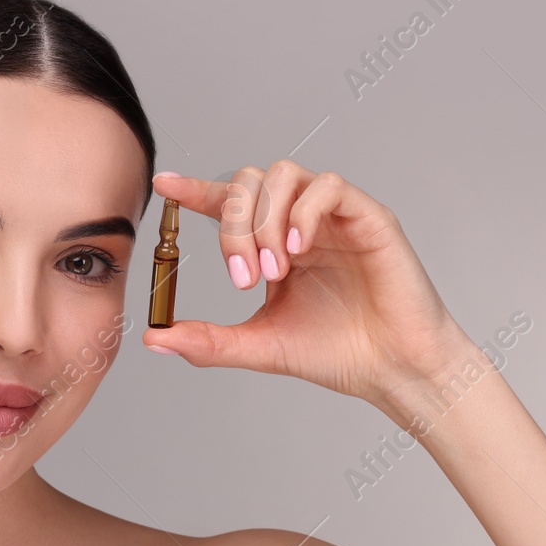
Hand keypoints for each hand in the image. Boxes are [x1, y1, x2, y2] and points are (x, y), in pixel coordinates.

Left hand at [143, 163, 470, 405]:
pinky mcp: (368, 216)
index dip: (196, 191)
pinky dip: (303, 213)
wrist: (391, 370)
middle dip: (235, 224)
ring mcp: (334, 217)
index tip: (165, 186)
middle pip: (250, 183)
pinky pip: (328, 186)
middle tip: (243, 275)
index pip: (230, 204)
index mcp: (273, 245)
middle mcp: (300, 223)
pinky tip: (297, 251)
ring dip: (266, 220)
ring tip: (273, 269)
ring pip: (285, 175)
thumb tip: (154, 338)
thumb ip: (208, 340)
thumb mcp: (258, 346)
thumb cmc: (335, 353)